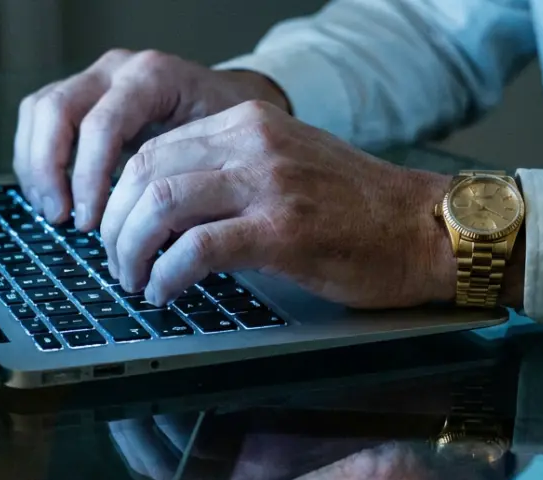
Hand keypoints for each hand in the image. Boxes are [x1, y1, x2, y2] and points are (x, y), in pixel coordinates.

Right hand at [13, 50, 288, 229]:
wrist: (234, 100)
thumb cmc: (230, 130)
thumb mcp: (220, 149)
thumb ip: (186, 180)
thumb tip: (156, 238)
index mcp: (152, 77)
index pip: (101, 126)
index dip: (88, 178)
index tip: (90, 223)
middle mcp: (117, 70)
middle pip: (56, 110)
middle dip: (50, 170)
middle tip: (62, 218)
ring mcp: (95, 78)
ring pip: (39, 110)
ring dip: (36, 166)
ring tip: (54, 212)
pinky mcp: (81, 94)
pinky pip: (38, 117)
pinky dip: (36, 158)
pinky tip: (52, 196)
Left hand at [98, 101, 458, 308]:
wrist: (426, 230)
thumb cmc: (361, 213)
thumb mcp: (286, 171)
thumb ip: (228, 177)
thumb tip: (162, 215)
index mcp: (250, 123)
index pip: (153, 147)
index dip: (119, 197)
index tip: (117, 233)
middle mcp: (254, 143)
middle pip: (145, 173)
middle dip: (116, 226)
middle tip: (118, 265)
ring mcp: (269, 184)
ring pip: (161, 204)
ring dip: (133, 251)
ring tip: (136, 281)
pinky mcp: (283, 231)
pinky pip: (196, 248)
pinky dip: (167, 275)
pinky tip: (166, 293)